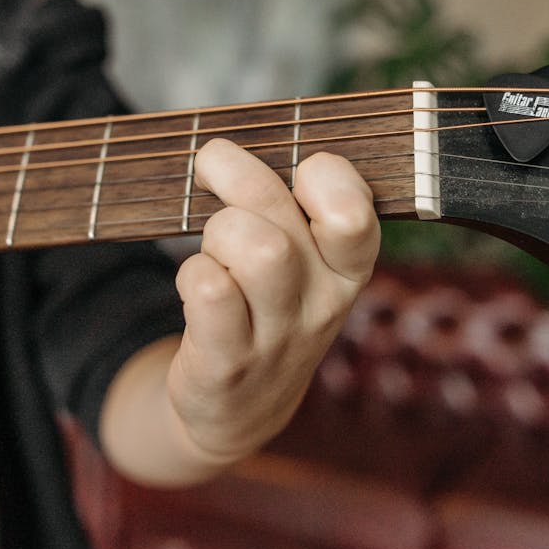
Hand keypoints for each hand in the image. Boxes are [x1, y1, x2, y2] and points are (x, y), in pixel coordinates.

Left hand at [168, 137, 379, 463]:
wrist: (240, 407)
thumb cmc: (265, 304)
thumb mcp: (301, 260)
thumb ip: (288, 202)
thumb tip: (235, 141)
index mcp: (348, 266)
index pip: (355, 209)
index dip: (321, 175)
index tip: (293, 174)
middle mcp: (323, 302)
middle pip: (280, 216)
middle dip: (236, 178)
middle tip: (213, 171)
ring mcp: (278, 337)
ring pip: (255, 251)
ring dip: (216, 234)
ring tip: (212, 248)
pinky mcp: (230, 364)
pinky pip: (210, 292)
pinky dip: (193, 274)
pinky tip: (198, 284)